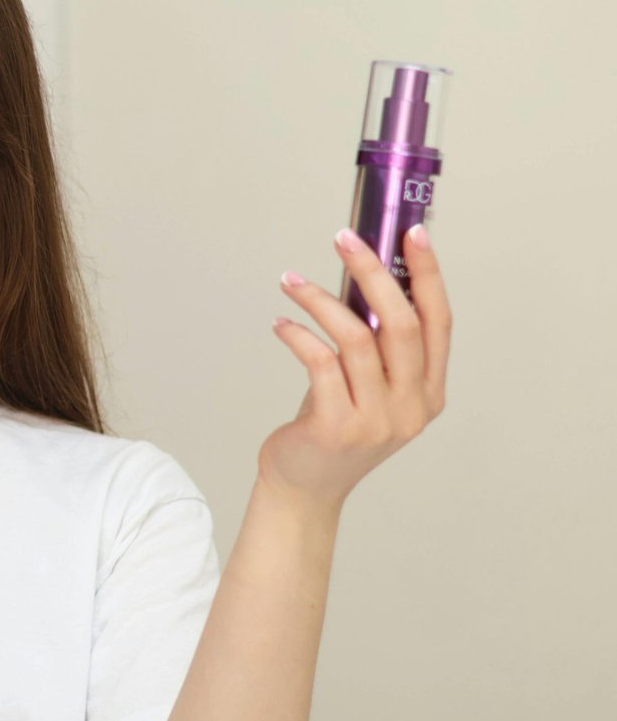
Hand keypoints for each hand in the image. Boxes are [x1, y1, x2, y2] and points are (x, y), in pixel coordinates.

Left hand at [260, 224, 452, 514]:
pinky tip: (282, 324)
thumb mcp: (368, 385)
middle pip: (400, 323)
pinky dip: (298, 334)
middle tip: (343, 239)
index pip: (439, 321)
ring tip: (290, 280)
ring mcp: (376, 420)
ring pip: (355, 338)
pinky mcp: (336, 426)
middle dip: (372, 272)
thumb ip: (376, 343)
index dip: (428, 274)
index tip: (411, 233)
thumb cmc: (333, 424)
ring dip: (318, 300)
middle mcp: (411, 406)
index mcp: (430, 391)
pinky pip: (320, 363)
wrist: (305, 486)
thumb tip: (361, 274)